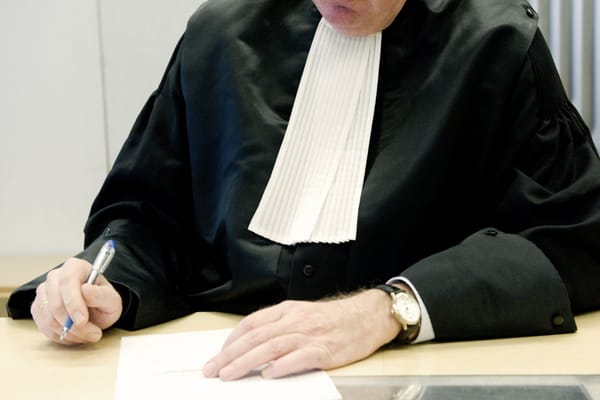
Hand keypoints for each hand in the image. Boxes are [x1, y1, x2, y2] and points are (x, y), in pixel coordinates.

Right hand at [30, 257, 122, 344]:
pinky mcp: (38, 308)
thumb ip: (101, 295)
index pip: (68, 281)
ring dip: (69, 332)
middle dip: (74, 324)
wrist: (96, 310)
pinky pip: (44, 327)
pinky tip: (76, 335)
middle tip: (94, 334)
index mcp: (75, 267)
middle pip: (55, 303)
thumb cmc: (103, 300)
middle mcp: (55, 276)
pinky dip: (61, 336)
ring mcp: (44, 292)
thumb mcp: (111, 299)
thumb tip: (85, 290)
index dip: (73, 303)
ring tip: (88, 335)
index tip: (83, 321)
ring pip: (49, 318)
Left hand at [203, 289, 400, 379]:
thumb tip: (252, 343)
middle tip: (212, 370)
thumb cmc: (334, 318)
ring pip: (270, 347)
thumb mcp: (301, 313)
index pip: (251, 324)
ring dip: (246, 362)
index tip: (218, 355)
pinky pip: (300, 357)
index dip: (231, 341)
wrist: (366, 315)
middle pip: (255, 338)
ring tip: (229, 375)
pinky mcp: (324, 350)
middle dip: (230, 355)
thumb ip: (278, 326)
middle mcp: (294, 321)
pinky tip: (269, 374)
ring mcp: (309, 335)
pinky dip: (282, 366)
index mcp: (287, 311)